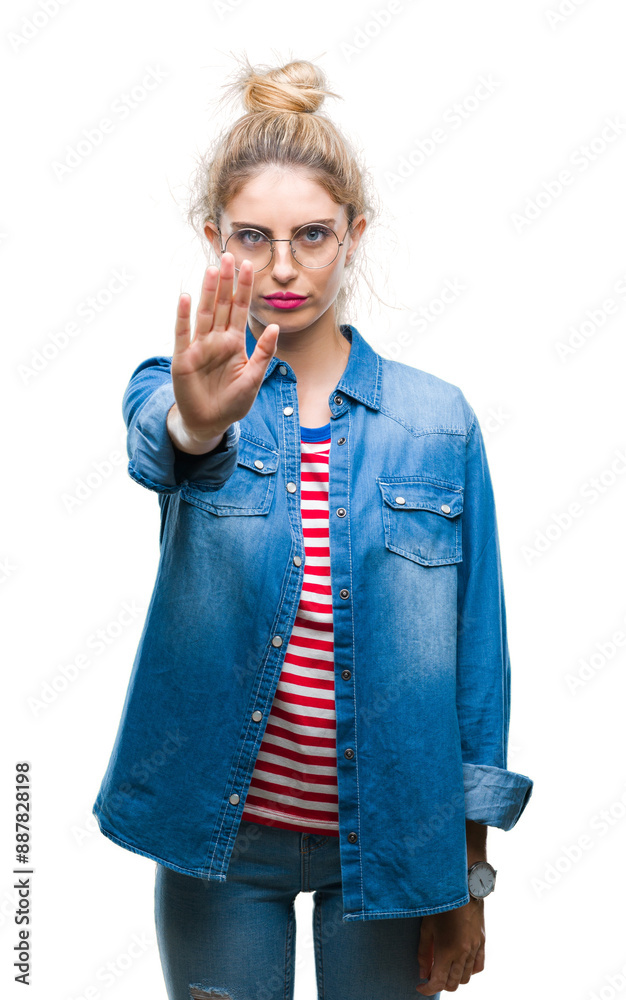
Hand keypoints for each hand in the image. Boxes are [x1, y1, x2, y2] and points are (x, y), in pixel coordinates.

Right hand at [170, 253, 279, 442]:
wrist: (209, 422)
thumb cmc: (232, 402)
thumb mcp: (254, 379)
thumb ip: (264, 353)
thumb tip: (275, 326)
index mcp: (234, 342)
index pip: (239, 309)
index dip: (243, 288)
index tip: (249, 265)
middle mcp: (216, 340)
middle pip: (221, 305)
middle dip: (225, 281)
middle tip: (228, 255)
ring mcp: (198, 347)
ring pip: (204, 314)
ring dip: (207, 292)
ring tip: (212, 270)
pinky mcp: (183, 358)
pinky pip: (183, 334)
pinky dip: (184, 316)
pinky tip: (186, 297)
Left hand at [416, 898, 484, 993]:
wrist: (463, 888)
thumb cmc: (441, 905)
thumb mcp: (426, 927)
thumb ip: (423, 953)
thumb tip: (423, 973)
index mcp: (446, 951)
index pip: (438, 982)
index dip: (428, 989)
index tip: (420, 986)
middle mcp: (462, 953)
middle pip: (453, 984)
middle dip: (441, 985)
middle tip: (432, 976)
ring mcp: (474, 948)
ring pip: (466, 978)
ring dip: (454, 979)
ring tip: (445, 969)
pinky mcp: (482, 942)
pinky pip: (478, 966)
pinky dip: (469, 971)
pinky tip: (461, 964)